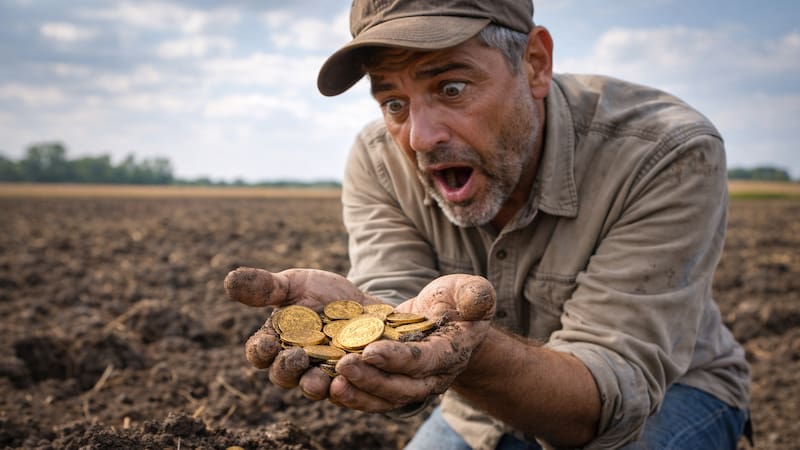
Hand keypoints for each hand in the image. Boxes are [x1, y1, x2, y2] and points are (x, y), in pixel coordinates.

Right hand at [224, 267, 378, 397]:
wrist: (367, 304)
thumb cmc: (325, 295)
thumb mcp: (297, 284)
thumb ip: (266, 287)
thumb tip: (229, 279)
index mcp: (276, 343)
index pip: (259, 353)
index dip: (260, 351)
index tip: (266, 343)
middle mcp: (296, 365)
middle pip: (284, 375)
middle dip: (287, 369)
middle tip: (296, 358)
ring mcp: (324, 376)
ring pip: (313, 387)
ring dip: (314, 384)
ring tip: (323, 379)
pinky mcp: (351, 382)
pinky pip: (347, 392)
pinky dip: (349, 388)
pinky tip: (352, 378)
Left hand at [329, 274, 494, 412]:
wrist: (446, 319)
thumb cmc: (457, 301)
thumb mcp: (469, 290)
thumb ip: (475, 294)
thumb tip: (475, 301)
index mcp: (451, 353)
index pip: (425, 361)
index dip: (399, 359)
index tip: (370, 351)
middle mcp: (432, 377)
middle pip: (400, 387)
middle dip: (371, 379)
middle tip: (343, 366)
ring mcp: (411, 384)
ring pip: (383, 398)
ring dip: (357, 392)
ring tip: (330, 383)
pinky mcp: (392, 383)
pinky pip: (371, 396)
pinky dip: (351, 394)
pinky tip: (327, 385)